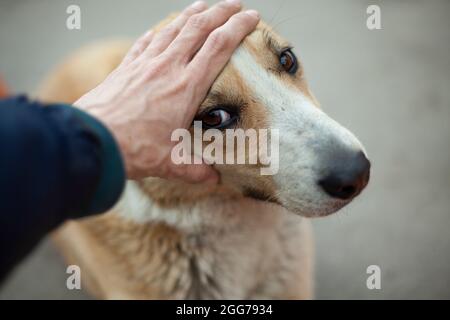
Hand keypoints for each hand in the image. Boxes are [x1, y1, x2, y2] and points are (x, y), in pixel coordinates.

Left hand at [74, 0, 259, 182]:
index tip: (252, 18)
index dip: (238, 28)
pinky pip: (146, 41)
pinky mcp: (126, 67)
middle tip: (235, 4)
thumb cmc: (134, 149)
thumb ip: (198, 170)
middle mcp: (168, 67)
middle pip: (199, 28)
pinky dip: (158, 31)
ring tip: (204, 5)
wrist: (94, 139)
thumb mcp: (172, 162)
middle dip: (221, 11)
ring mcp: (145, 64)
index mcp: (187, 86)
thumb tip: (214, 179)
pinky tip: (161, 28)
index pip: (219, 46)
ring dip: (192, 14)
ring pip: (173, 28)